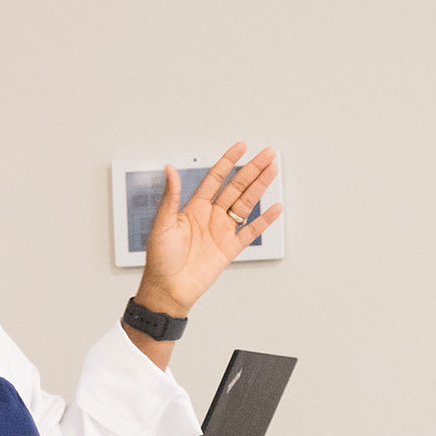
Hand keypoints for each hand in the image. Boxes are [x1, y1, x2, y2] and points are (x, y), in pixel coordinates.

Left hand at [137, 143, 282, 316]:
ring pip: (246, 204)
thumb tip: (168, 169)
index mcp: (194, 208)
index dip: (228, 162)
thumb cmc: (160, 259)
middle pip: (236, 187)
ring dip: (260, 187)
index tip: (241, 147)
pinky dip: (264, 220)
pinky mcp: (230, 249)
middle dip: (252, 169)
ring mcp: (222, 231)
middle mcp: (210, 216)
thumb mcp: (163, 223)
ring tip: (273, 170)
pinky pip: (251, 231)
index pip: (215, 178)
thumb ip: (170, 196)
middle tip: (267, 154)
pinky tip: (275, 207)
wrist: (169, 288)